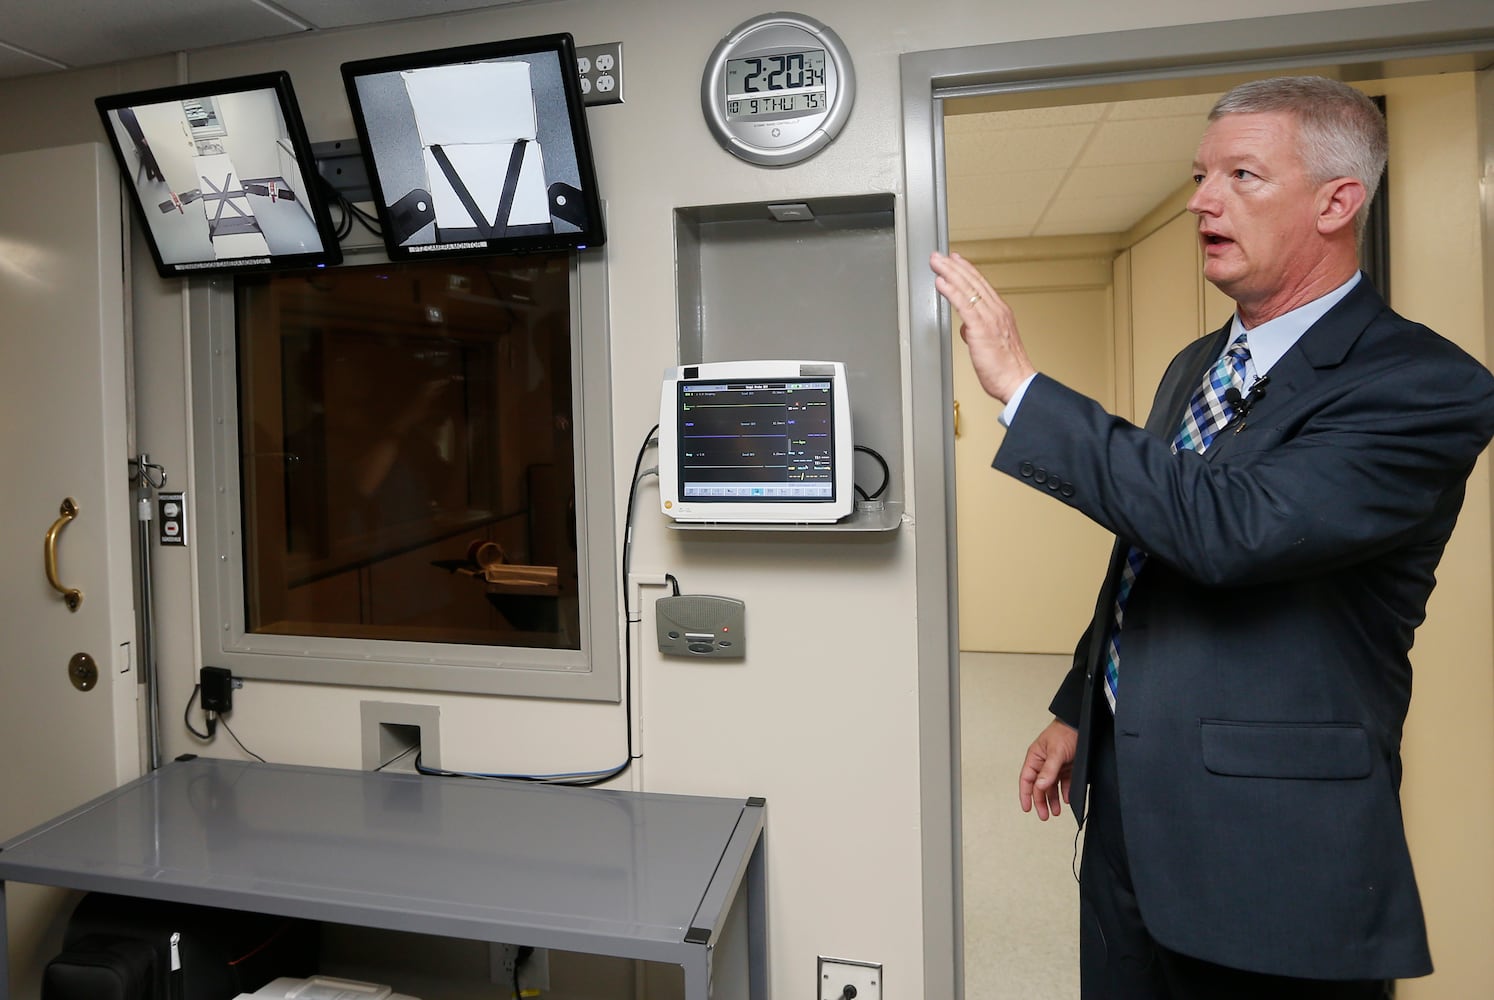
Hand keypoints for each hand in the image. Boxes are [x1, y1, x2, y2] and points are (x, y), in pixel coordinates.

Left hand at [930, 250, 1036, 403]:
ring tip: (936, 263)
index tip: (955, 260)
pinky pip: (963, 305)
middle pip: (973, 282)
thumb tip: (966, 328)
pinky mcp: (981, 329)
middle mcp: (996, 311)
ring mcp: (990, 318)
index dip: (967, 270)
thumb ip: (977, 332)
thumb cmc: (1006, 368)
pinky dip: (951, 292)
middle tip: (939, 256)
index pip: (981, 285)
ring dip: (949, 273)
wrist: (1017, 381)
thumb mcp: (990, 345)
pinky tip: (941, 283)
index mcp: (1000, 313)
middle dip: (953, 267)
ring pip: (967, 289)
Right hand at [1018, 718, 1077, 820]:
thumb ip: (1048, 770)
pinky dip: (1065, 792)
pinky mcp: (1067, 767)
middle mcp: (1044, 763)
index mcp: (1035, 757)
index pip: (1027, 779)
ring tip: (1055, 812)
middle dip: (1040, 801)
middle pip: (1039, 786)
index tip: (1027, 808)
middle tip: (1044, 815)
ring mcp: (1056, 766)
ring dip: (1053, 800)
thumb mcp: (1056, 752)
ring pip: (1051, 787)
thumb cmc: (1065, 732)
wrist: (1083, 725)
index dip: (1025, 794)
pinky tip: (1066, 799)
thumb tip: (1039, 786)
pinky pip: (1064, 783)